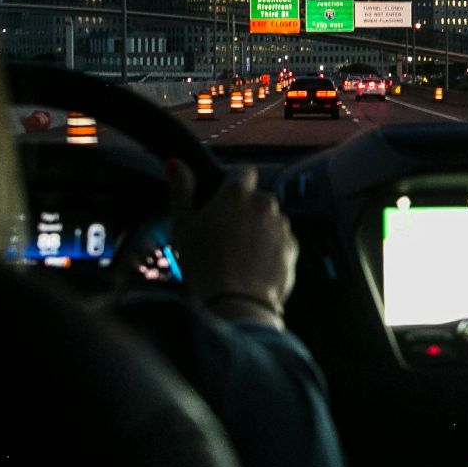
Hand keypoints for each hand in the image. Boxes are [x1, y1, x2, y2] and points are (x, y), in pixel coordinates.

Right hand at [167, 160, 297, 327]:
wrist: (235, 303)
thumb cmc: (203, 263)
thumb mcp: (183, 225)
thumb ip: (181, 190)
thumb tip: (175, 163)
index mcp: (238, 193)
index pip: (243, 172)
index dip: (234, 184)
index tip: (224, 202)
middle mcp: (265, 203)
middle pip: (257, 199)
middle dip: (246, 211)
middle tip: (226, 236)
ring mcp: (282, 226)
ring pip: (270, 221)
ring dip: (259, 231)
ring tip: (239, 257)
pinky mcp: (293, 248)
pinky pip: (281, 242)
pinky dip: (271, 250)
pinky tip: (254, 268)